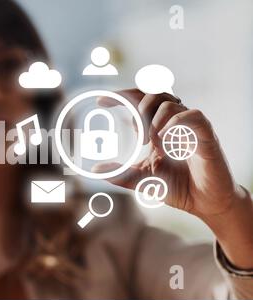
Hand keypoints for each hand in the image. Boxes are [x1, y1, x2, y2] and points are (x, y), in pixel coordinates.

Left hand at [93, 89, 252, 267]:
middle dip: (137, 105)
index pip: (139, 101)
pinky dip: (175, 123)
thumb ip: (120, 173)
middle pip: (155, 93)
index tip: (100, 102)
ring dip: (154, 120)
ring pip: (171, 102)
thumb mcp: (142, 179)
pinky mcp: (207, 136)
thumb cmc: (177, 187)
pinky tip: (165, 140)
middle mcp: (174, 122)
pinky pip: (193, 116)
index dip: (120, 96)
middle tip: (132, 129)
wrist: (205, 204)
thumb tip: (94, 170)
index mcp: (158, 128)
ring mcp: (190, 127)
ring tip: (150, 143)